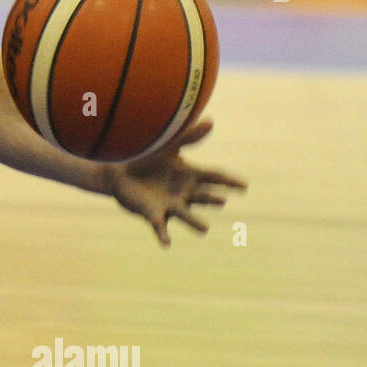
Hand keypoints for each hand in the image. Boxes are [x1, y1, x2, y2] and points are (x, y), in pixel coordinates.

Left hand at [109, 119, 246, 245]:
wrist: (121, 173)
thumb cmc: (147, 158)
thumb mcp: (167, 146)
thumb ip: (187, 137)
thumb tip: (210, 122)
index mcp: (190, 175)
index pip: (214, 178)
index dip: (229, 182)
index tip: (245, 186)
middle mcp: (184, 193)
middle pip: (203, 197)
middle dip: (211, 199)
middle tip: (221, 201)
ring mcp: (170, 205)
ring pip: (186, 216)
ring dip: (195, 223)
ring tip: (204, 230)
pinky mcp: (153, 215)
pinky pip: (160, 227)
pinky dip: (163, 235)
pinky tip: (166, 244)